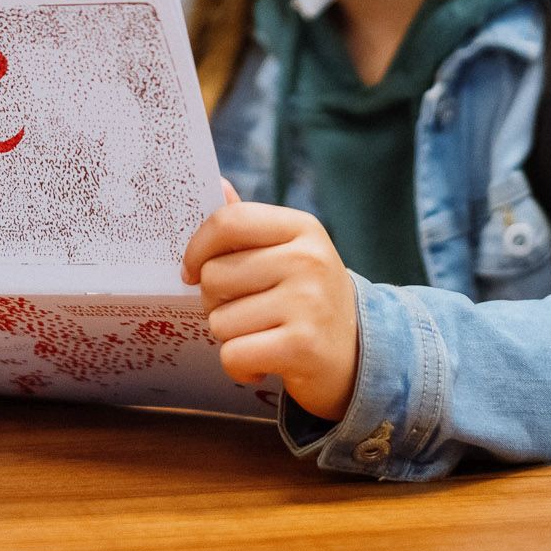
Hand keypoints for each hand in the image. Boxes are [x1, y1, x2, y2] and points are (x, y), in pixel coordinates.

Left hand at [182, 181, 359, 420]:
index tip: (191, 271)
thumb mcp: (288, 253)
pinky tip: (265, 362)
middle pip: (214, 276)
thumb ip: (249, 225)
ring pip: (219, 321)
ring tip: (263, 335)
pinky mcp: (302, 346)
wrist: (358, 355)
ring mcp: (308, 302)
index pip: (228, 222)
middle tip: (244, 312)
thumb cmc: (307, 299)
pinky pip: (233, 354)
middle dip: (215, 302)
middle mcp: (308, 260)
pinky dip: (241, 367)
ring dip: (231, 337)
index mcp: (302, 228)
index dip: (197, 249)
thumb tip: (216, 183)